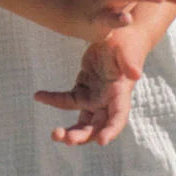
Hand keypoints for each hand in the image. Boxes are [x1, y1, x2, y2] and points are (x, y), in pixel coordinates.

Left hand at [35, 28, 149, 146]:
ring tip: (55, 134)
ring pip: (83, 122)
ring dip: (70, 131)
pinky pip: (67, 101)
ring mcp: (95, 97)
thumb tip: (136, 74)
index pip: (118, 116)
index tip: (101, 141)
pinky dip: (53, 100)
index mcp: (121, 93)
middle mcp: (108, 100)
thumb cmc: (126, 40)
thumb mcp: (127, 48)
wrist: (119, 34)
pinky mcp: (83, 89)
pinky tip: (39, 95)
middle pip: (97, 125)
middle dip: (84, 136)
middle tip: (67, 139)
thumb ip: (130, 61)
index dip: (111, 130)